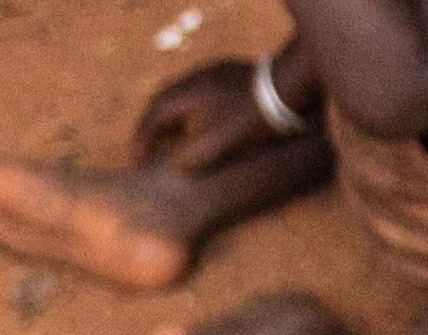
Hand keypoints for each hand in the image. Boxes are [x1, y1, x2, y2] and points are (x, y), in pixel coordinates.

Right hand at [133, 48, 306, 160]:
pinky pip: (199, 95)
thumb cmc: (255, 117)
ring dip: (171, 121)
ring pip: (181, 98)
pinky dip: (190, 113)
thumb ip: (194, 158)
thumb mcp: (221, 144)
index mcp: (189, 92)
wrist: (291, 87)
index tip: (137, 162)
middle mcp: (197, 78)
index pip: (154, 114)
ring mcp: (213, 73)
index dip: (142, 140)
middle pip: (163, 102)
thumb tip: (178, 168)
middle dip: (152, 129)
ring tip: (169, 144)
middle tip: (146, 152)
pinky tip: (198, 128)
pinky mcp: (229, 75)